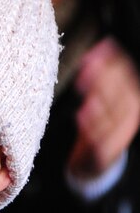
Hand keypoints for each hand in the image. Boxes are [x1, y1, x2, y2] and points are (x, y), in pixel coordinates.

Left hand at [68, 37, 139, 179]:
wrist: (91, 165)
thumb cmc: (97, 128)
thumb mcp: (102, 101)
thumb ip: (102, 78)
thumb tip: (102, 46)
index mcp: (131, 103)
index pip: (128, 78)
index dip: (116, 62)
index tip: (100, 48)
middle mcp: (129, 120)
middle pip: (122, 96)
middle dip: (106, 77)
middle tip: (88, 63)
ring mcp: (118, 138)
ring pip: (114, 117)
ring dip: (100, 98)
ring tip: (84, 83)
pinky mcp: (104, 154)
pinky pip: (100, 140)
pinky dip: (92, 126)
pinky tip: (81, 113)